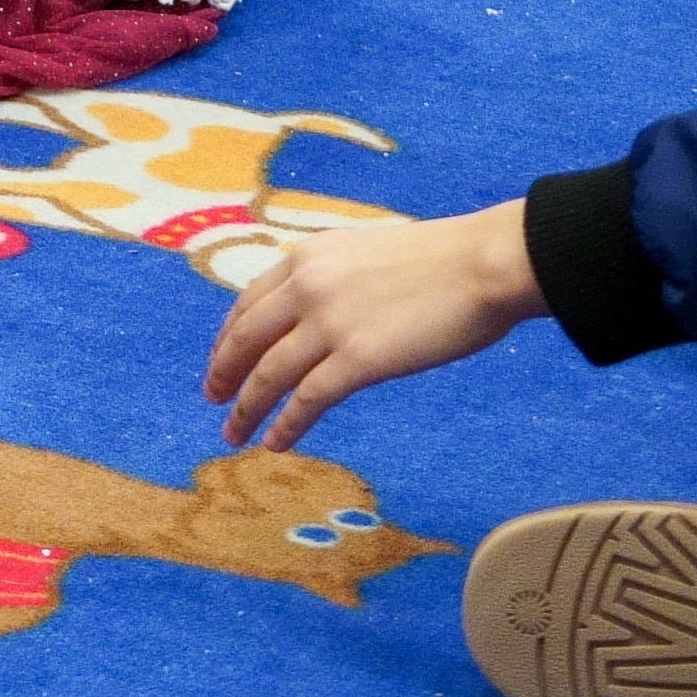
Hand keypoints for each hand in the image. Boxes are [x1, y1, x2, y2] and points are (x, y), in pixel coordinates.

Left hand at [206, 196, 540, 447]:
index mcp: (306, 257)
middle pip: (247, 338)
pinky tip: (276, 443)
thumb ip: (332, 279)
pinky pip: (307, 400)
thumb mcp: (364, 253)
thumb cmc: (441, 260)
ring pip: (269, 374)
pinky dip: (287, 424)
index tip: (221, 358)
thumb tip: (318, 313)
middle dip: (224, 372)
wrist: (483, 265)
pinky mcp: (358, 359)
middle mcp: (306, 287)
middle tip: (213, 398)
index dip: (229, 336)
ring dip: (246, 409)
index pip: (250, 302)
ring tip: (235, 435)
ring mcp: (328, 323)